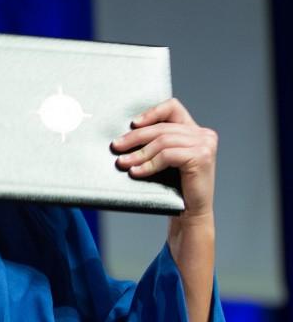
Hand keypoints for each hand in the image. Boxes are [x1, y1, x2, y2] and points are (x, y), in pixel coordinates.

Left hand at [111, 98, 216, 219]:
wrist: (191, 213)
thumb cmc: (175, 187)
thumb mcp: (166, 160)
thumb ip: (157, 143)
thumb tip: (125, 135)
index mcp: (195, 131)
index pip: (172, 107)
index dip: (151, 112)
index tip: (133, 123)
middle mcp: (203, 134)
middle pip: (162, 127)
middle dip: (135, 137)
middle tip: (116, 146)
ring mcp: (205, 144)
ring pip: (163, 141)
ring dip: (139, 153)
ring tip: (123, 162)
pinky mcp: (201, 157)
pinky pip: (167, 155)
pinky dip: (149, 164)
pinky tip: (136, 171)